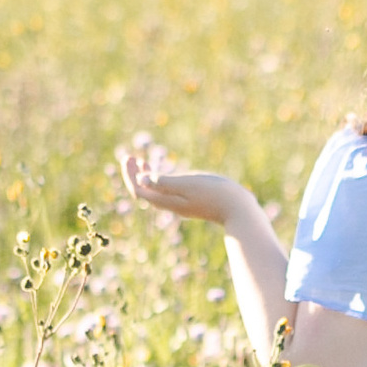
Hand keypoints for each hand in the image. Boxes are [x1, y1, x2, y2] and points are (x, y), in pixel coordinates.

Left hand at [117, 139, 245, 229]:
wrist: (238, 209)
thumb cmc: (215, 194)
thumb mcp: (187, 185)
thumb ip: (164, 182)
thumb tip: (141, 179)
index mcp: (166, 200)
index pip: (138, 189)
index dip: (129, 174)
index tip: (128, 157)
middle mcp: (170, 204)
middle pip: (143, 192)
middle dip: (134, 175)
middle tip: (130, 157)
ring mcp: (180, 204)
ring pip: (154, 192)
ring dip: (145, 177)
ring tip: (142, 162)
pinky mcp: (190, 202)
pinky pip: (167, 192)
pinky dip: (160, 181)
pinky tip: (165, 172)